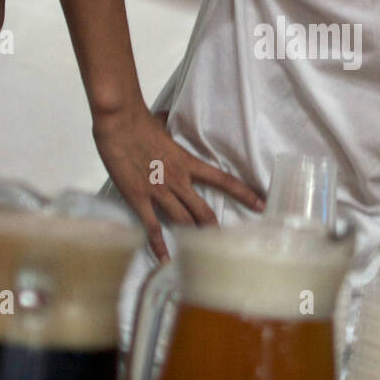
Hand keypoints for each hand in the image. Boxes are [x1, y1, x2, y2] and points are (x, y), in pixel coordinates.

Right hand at [93, 103, 263, 260]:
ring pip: (183, 221)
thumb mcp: (163, 126)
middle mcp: (179, 180)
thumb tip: (164, 121)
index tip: (261, 205)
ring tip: (201, 254)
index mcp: (188, 162)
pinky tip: (165, 259)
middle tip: (225, 243)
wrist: (119, 122)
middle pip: (204, 211)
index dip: (245, 194)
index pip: (224, 180)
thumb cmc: (139, 120)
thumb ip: (169, 130)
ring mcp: (159, 190)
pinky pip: (152, 227)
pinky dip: (159, 245)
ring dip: (193, 238)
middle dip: (215, 229)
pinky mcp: (139, 198)